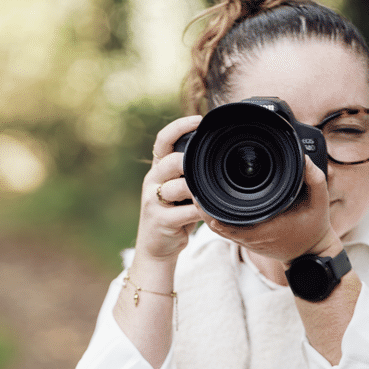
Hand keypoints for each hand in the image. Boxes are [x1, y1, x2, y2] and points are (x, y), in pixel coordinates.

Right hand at [133, 115, 203, 263]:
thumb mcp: (181, 191)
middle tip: (206, 166)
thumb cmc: (174, 216)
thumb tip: (216, 154)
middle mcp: (152, 181)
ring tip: (210, 193)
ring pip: (177, 186)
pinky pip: (186, 212)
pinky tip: (211, 212)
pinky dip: (202, 211)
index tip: (198, 120)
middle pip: (170, 161)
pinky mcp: (160, 221)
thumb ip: (191, 174)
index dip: (178, 127)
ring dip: (196, 189)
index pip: (162, 140)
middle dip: (189, 161)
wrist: (156, 248)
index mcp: (158, 170)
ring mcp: (153, 201)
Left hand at [199, 156, 339, 264]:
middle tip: (191, 184)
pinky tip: (208, 202)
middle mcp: (251, 235)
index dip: (209, 206)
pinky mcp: (247, 239)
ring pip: (216, 226)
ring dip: (205, 210)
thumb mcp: (319, 201)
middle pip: (215, 222)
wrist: (311, 253)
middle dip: (202, 204)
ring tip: (195, 190)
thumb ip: (314, 178)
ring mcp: (247, 239)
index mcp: (264, 227)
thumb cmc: (313, 227)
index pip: (226, 220)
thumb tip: (303, 157)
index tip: (200, 188)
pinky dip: (214, 216)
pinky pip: (224, 229)